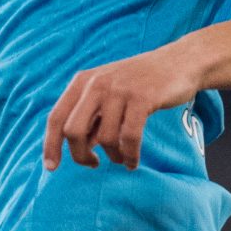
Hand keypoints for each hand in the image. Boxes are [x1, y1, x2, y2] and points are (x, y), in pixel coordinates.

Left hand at [43, 46, 201, 170]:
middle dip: (80, 155)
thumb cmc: (141, 83)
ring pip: (105, 138)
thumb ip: (93, 118)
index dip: (51, 145)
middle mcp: (97, 83)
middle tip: (94, 164)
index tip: (52, 167)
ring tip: (122, 160)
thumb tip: (80, 150)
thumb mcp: (109, 94)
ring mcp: (119, 89)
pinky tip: (133, 162)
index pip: (56, 117)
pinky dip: (130, 155)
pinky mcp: (142, 97)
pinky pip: (130, 137)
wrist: (179, 62)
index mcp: (83, 81)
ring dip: (113, 157)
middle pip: (73, 131)